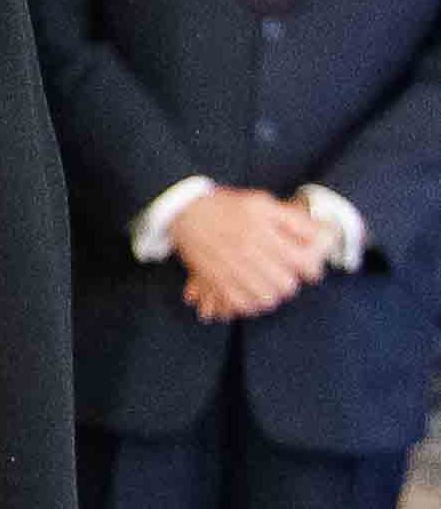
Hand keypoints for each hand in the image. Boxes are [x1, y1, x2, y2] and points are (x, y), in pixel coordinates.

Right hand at [175, 187, 327, 321]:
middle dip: (290, 281)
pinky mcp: (215, 281)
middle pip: (286, 285)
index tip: (307, 268)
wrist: (183, 212)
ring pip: (267, 298)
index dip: (311, 268)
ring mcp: (230, 268)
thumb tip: (325, 236)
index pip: (303, 263)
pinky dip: (251, 304)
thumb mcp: (263, 203)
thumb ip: (295, 220)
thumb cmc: (227, 206)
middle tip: (284, 274)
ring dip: (272, 294)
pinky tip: (251, 292)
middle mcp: (247, 251)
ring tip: (268, 284)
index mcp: (263, 231)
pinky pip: (243, 304)